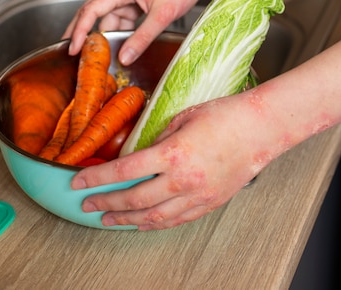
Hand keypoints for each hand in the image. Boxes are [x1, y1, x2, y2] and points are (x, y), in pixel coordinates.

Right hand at [63, 0, 203, 63]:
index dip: (79, 29)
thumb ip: (143, 38)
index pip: (91, 9)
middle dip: (80, 33)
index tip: (72, 47)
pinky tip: (116, 49)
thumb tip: (124, 57)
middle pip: (90, 13)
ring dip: (102, 37)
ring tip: (97, 57)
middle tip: (71, 54)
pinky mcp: (131, 5)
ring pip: (104, 20)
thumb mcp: (162, 16)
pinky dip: (115, 35)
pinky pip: (117, 22)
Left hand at [70, 94, 264, 229]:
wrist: (260, 129)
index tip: (79, 182)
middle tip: (87, 204)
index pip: (124, 170)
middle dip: (105, 203)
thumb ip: (159, 136)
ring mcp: (197, 195)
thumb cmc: (226, 116)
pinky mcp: (209, 203)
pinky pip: (176, 221)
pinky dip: (154, 224)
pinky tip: (142, 223)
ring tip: (107, 219)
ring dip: (126, 219)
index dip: (97, 178)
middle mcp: (182, 179)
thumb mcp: (184, 117)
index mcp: (173, 153)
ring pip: (153, 217)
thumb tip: (143, 150)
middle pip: (134, 199)